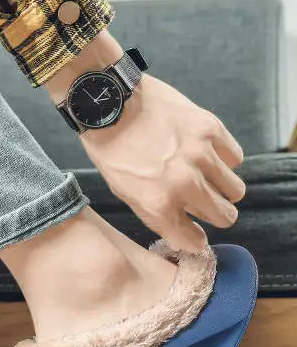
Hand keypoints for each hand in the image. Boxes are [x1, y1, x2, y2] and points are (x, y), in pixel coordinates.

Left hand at [80, 75, 244, 251]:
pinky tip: (209, 156)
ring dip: (224, 189)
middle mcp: (183, 185)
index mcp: (158, 205)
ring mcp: (201, 156)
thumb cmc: (112, 152)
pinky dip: (225, 161)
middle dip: (217, 215)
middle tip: (208, 205)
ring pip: (235, 190)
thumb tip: (183, 229)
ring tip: (208, 179)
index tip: (195, 234)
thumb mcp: (125, 193)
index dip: (195, 239)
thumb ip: (157, 213)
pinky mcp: (211, 130)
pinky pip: (235, 158)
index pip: (193, 240)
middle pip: (224, 216)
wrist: (111, 105)